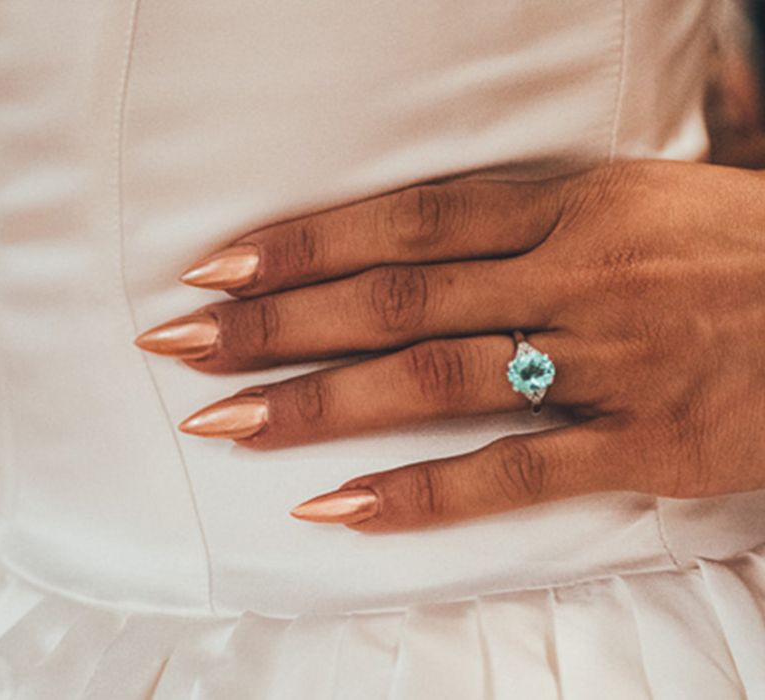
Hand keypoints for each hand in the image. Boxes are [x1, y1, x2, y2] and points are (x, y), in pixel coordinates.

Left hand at [135, 161, 764, 531]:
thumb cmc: (726, 247)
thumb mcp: (624, 197)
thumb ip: (522, 220)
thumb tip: (414, 243)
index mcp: (569, 203)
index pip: (406, 219)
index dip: (306, 245)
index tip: (219, 268)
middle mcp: (574, 276)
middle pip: (395, 299)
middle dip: (278, 324)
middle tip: (183, 345)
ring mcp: (606, 360)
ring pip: (435, 382)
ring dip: (321, 406)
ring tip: (230, 426)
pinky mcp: (643, 444)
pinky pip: (512, 473)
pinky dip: (420, 494)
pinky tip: (338, 509)